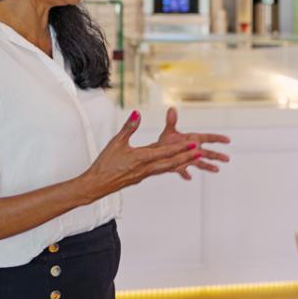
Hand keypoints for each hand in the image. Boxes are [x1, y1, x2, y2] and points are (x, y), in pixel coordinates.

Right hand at [80, 111, 201, 199]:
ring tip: (192, 158)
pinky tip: (173, 165)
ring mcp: (144, 175)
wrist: (96, 184)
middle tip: (201, 152)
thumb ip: (129, 127)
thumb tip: (138, 113)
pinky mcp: (141, 178)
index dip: (180, 148)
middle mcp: (146, 168)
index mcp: (141, 158)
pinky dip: (169, 167)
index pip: (165, 152)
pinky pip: (159, 171)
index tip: (193, 144)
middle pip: (171, 163)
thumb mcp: (116, 142)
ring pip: (166, 168)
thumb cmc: (105, 163)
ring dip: (180, 163)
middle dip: (186, 157)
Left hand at [156, 107, 230, 179]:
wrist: (158, 153)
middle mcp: (194, 150)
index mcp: (194, 140)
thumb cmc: (166, 142)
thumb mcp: (169, 131)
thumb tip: (171, 108)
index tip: (228, 140)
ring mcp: (189, 159)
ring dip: (208, 166)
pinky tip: (189, 177)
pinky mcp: (181, 167)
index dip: (218, 139)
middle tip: (227, 159)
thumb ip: (171, 121)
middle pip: (208, 153)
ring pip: (201, 163)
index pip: (209, 138)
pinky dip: (185, 174)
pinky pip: (184, 171)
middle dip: (218, 156)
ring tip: (217, 170)